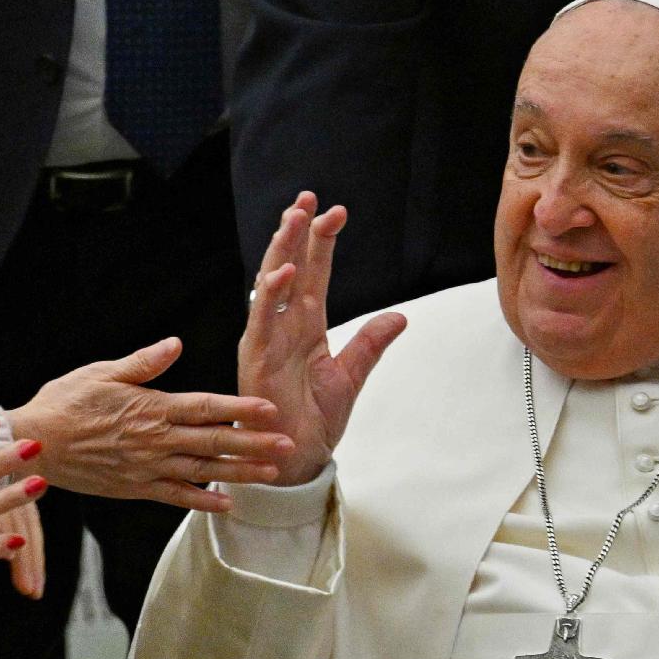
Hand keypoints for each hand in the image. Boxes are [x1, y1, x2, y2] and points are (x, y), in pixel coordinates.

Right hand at [9, 338, 294, 512]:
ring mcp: (147, 468)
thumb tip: (176, 344)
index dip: (239, 409)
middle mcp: (155, 440)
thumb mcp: (101, 372)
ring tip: (272, 473)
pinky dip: (202, 501)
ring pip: (202, 471)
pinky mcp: (135, 488)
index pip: (205, 407)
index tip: (269, 409)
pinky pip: (175, 497)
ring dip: (239, 472)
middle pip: (213, 442)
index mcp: (150, 408)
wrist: (35, 444)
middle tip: (288, 444)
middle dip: (253, 443)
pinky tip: (227, 504)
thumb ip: (142, 363)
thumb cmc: (65, 402)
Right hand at [240, 192, 406, 485]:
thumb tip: (399, 316)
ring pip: (271, 285)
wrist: (295, 460)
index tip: (335, 211)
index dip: (321, 242)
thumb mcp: (350, 375)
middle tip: (307, 199)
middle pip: (289, 268)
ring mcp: (267, 341)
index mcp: (304, 328)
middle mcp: (283, 328)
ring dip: (281, 250)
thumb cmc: (312, 421)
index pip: (313, 274)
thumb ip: (370, 343)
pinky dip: (271, 296)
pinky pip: (263, 322)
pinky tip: (283, 270)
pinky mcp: (258, 360)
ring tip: (293, 218)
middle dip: (296, 232)